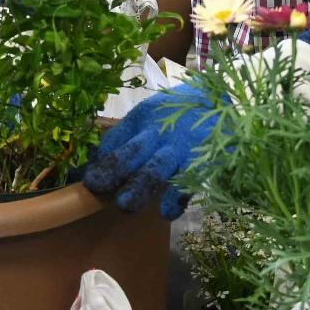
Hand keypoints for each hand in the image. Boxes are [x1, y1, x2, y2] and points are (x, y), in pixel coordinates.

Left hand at [82, 84, 220, 219]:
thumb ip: (123, 139)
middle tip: (96, 186)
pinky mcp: (204, 159)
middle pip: (134, 151)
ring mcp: (183, 147)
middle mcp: (161, 132)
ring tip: (126, 205)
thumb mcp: (149, 115)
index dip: (100, 162)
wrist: (221, 98)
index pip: (116, 141)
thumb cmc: (176, 111)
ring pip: (159, 168)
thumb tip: (89, 168)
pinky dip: (177, 198)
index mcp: (143, 118)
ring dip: (141, 186)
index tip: (88, 182)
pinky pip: (189, 181)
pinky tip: (166, 212)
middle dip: (116, 170)